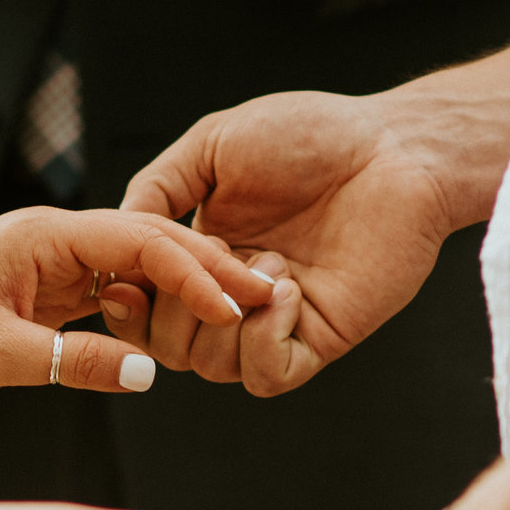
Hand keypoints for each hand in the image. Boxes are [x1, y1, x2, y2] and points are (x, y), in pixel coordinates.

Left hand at [0, 207, 274, 400]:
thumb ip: (75, 362)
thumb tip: (151, 371)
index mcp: (46, 235)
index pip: (141, 241)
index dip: (194, 270)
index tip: (236, 302)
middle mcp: (55, 241)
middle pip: (149, 245)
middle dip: (207, 269)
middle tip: (264, 296)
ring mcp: (53, 266)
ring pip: (136, 271)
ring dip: (185, 290)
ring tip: (238, 311)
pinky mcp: (47, 295)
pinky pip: (113, 297)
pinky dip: (151, 311)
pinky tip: (181, 330)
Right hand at [117, 91, 460, 394]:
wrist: (393, 147)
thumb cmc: (312, 133)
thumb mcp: (213, 146)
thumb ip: (158, 188)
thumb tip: (116, 234)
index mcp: (204, 253)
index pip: (145, 307)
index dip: (128, 303)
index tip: (127, 278)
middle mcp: (235, 293)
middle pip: (169, 348)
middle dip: (172, 311)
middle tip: (213, 259)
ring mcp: (277, 319)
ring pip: (212, 367)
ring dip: (224, 315)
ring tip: (270, 261)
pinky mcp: (321, 337)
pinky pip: (268, 375)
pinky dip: (261, 341)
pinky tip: (287, 290)